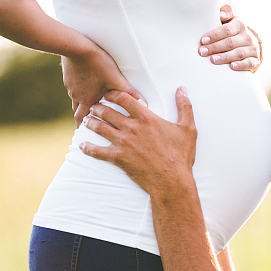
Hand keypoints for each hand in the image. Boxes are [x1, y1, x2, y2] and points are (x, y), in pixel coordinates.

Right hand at [62, 46, 144, 125]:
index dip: (85, 129)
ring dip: (80, 107)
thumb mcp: (116, 78)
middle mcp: (77, 96)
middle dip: (81, 122)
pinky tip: (82, 88)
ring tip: (86, 110)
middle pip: (77, 114)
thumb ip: (129, 93)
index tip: (85, 137)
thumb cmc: (97, 63)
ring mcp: (71, 87)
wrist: (76, 46)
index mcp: (88, 100)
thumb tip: (143, 104)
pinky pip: (72, 89)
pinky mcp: (68, 77)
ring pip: (74, 102)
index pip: (84, 120)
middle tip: (84, 128)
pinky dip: (78, 93)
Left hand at [79, 88, 196, 193]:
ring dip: (90, 123)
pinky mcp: (118, 158)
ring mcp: (123, 143)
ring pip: (99, 128)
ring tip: (86, 121)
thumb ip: (185, 107)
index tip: (107, 95)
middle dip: (98, 107)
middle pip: (107, 111)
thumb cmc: (181, 156)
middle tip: (93, 107)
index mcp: (147, 118)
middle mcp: (132, 128)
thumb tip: (182, 89)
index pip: (123, 98)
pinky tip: (81, 146)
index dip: (112, 94)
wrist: (172, 181)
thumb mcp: (188, 129)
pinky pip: (97, 151)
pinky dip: (87, 148)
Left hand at [198, 4, 261, 71]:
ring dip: (225, 57)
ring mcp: (252, 49)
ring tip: (213, 60)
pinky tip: (231, 67)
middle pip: (230, 42)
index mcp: (240, 25)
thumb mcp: (231, 21)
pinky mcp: (255, 60)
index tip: (203, 40)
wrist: (251, 46)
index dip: (214, 35)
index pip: (226, 30)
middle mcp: (247, 36)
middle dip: (215, 47)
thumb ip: (226, 13)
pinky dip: (240, 65)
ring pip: (238, 53)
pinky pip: (249, 63)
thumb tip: (221, 14)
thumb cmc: (234, 33)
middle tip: (202, 52)